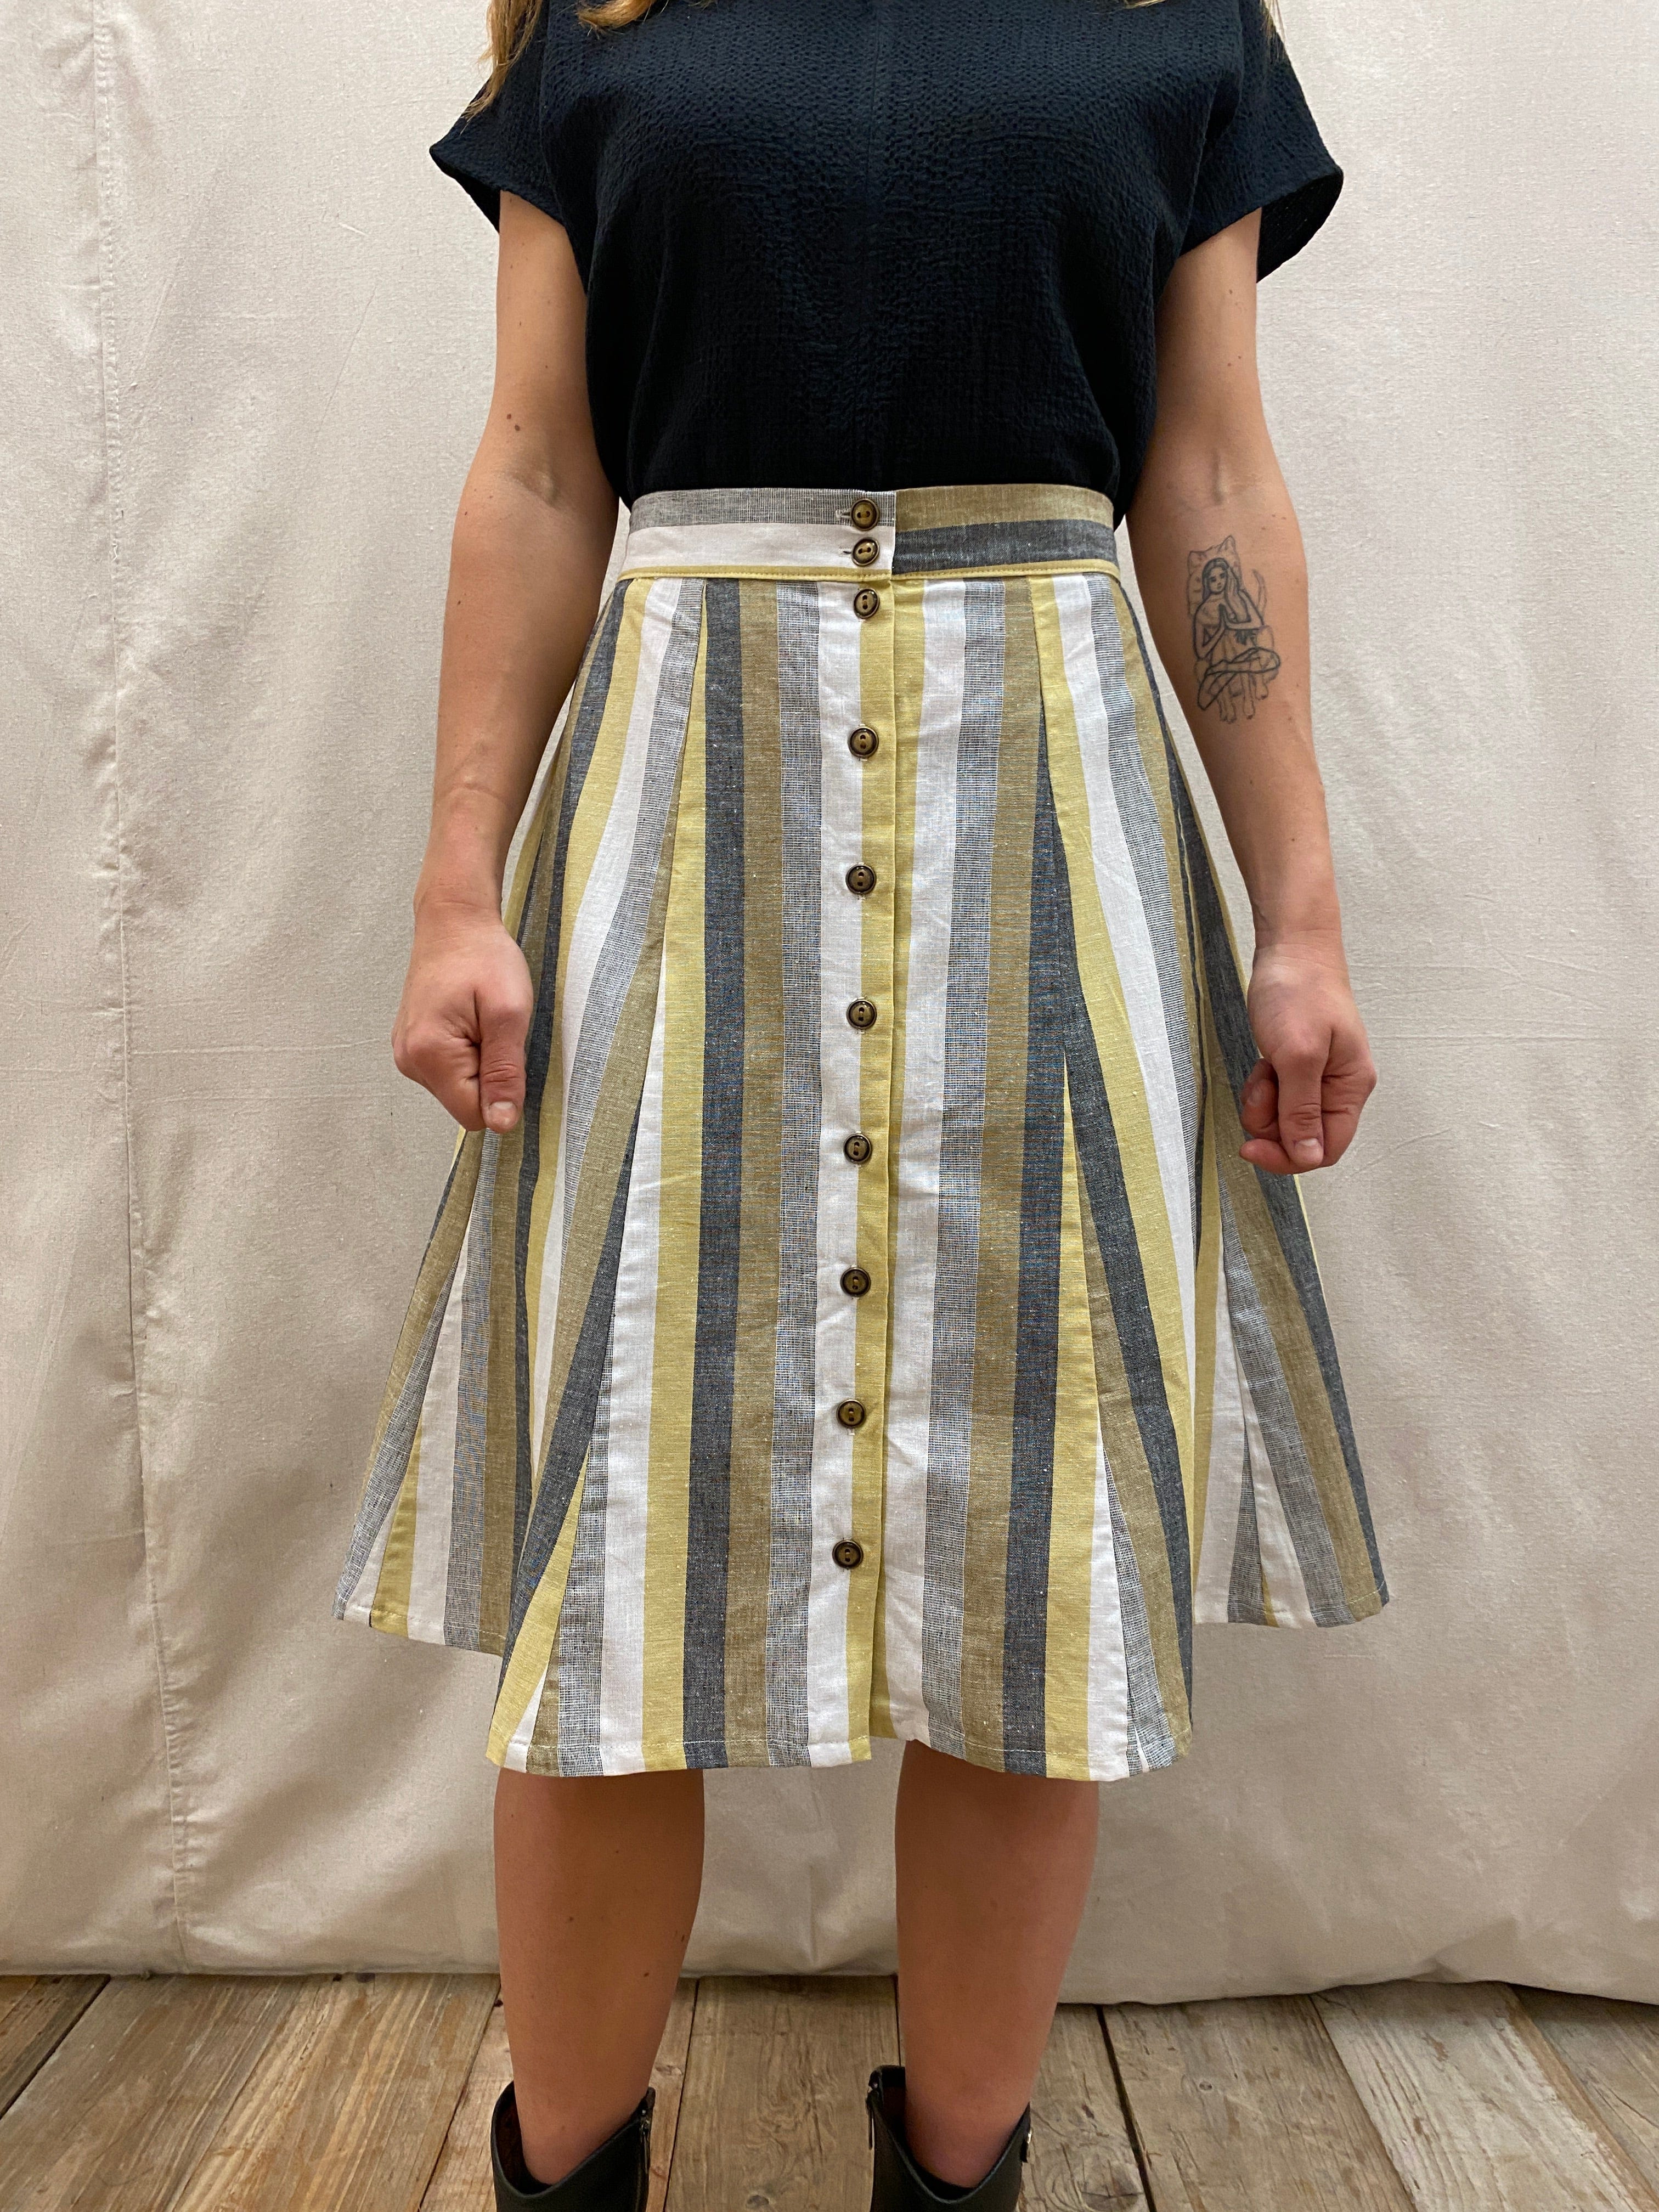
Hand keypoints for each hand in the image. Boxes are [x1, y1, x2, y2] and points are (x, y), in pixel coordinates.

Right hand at [392, 901, 533, 1133]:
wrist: (454, 920)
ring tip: (481, 1020)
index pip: (474, 1115)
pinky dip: (466, 1054)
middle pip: (463, 1102)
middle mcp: (409, 1061)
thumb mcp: (509, 1014)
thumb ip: (505, 1073)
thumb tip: (502, 1124)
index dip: (500, 1092)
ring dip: (478, 1063)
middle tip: (494, 1029)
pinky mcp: (411, 1043)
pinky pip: (447, 1070)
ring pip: (457, 1087)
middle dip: (488, 1075)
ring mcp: (406, 1053)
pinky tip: (468, 1020)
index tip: (506, 1049)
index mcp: (429, 1055)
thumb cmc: (484, 958)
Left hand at [1239, 937, 1375, 1174]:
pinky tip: (1264, 1060)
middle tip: (1262, 1089)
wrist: (1290, 949)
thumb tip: (1309, 1156)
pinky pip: (1277, 1097)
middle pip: (1301, 1138)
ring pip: (1284, 1119)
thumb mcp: (1299, 1055)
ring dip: (1264, 1103)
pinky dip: (1263, 1086)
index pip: (1325, 1149)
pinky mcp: (1297, 1066)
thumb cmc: (1301, 992)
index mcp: (1351, 1088)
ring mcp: (1318, 1077)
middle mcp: (1338, 1088)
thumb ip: (1302, 1110)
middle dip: (1271, 1124)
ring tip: (1264, 1067)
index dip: (1288, 1157)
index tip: (1252, 1147)